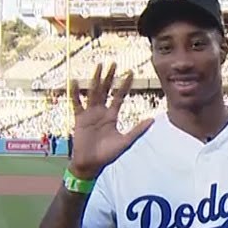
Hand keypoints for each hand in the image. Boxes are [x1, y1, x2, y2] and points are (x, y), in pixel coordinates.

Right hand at [68, 63, 152, 179]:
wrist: (91, 164)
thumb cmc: (108, 155)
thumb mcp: (125, 141)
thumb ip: (137, 130)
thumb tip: (152, 120)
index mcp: (112, 116)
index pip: (119, 96)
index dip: (125, 84)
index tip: (131, 72)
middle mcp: (101, 112)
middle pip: (106, 90)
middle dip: (110, 77)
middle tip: (114, 63)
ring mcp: (90, 114)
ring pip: (93, 92)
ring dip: (96, 79)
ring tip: (99, 66)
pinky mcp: (79, 118)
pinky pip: (76, 103)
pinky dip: (75, 93)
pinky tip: (75, 82)